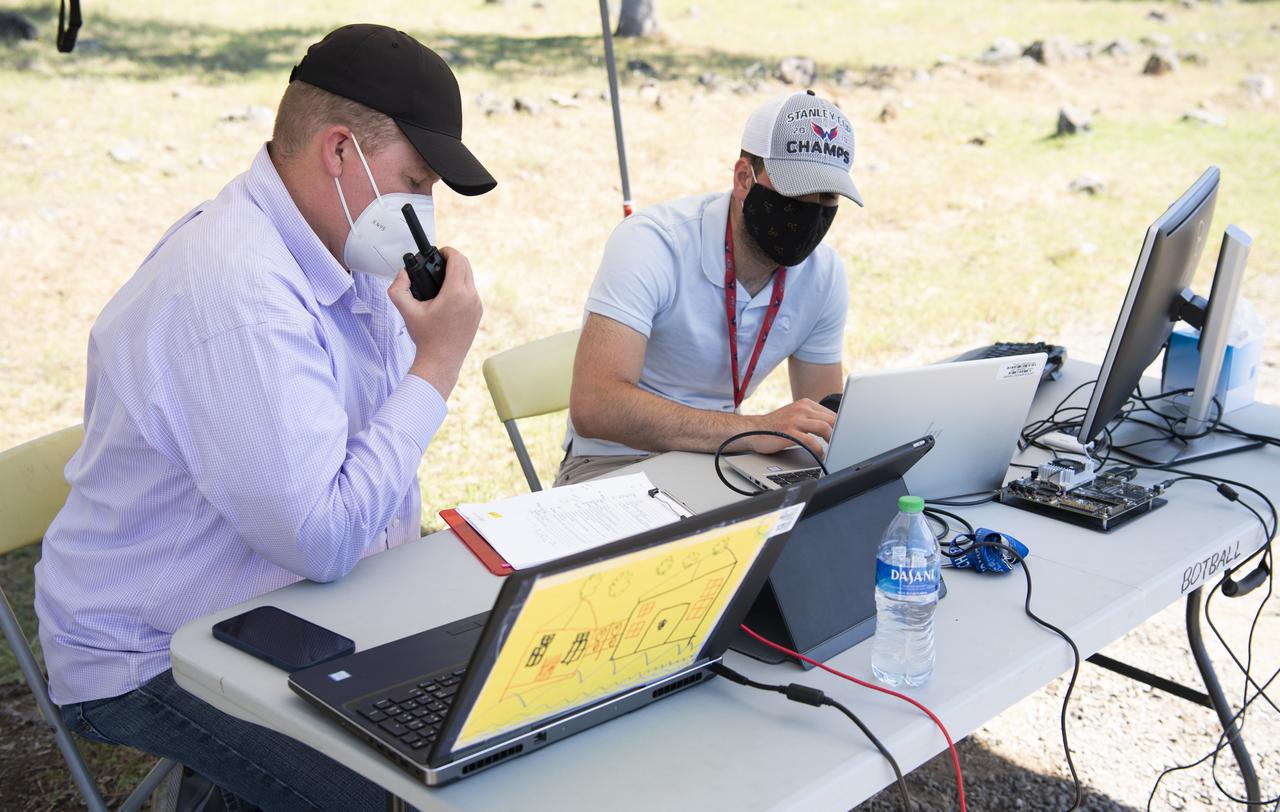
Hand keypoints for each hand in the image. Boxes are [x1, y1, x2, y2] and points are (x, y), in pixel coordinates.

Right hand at [388, 246, 482, 397]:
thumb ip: (398, 287)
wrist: (441, 361)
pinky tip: (447, 294)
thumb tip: (403, 273)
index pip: (457, 259)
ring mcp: (477, 305)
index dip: (446, 251)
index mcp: (456, 293)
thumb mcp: (406, 310)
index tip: (437, 253)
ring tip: (440, 279)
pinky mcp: (478, 313)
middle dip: (451, 260)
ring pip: (470, 278)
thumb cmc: (426, 337)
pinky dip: (461, 286)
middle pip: (466, 265)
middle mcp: (471, 297)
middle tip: (436, 264)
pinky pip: (471, 291)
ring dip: (457, 273)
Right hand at [743, 399, 835, 457]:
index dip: (842, 426)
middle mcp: (802, 408)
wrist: (751, 431)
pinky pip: (812, 441)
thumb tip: (834, 429)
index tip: (847, 436)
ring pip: (825, 427)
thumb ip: (812, 420)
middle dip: (841, 433)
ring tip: (835, 450)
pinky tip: (821, 455)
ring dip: (833, 441)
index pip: (832, 413)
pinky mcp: (789, 432)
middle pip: (832, 419)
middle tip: (844, 445)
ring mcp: (795, 419)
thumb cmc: (775, 428)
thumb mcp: (795, 417)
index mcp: (805, 404)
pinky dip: (820, 450)